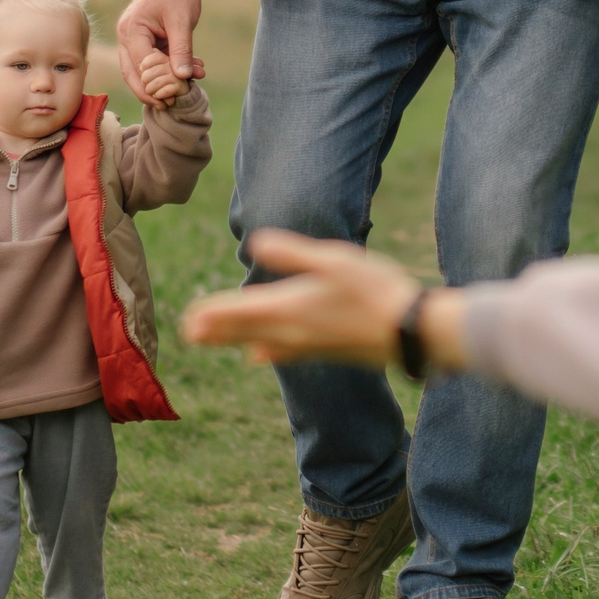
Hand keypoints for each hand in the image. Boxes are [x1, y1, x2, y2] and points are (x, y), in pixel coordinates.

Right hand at [117, 0, 205, 103]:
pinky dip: (167, 71)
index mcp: (132, 30)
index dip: (157, 83)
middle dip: (150, 92)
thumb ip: (182, 49)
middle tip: (169, 105)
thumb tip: (183, 77)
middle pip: (132, 73)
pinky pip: (150, 63)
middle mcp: (126, 37)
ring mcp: (132, 41)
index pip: (141, 65)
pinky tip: (188, 75)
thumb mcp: (182, 21)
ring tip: (180, 93)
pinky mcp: (142, 43)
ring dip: (160, 83)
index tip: (174, 95)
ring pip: (139, 72)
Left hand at [184, 231, 469, 370]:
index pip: (240, 311)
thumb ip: (293, 253)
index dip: (214, 313)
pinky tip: (261, 356)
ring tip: (212, 341)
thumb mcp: (333, 259)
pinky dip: (267, 351)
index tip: (189, 318)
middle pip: (245, 331)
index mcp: (290, 306)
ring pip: (261, 342)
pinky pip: (285, 352)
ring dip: (234, 340)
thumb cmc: (375, 290)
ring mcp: (310, 344)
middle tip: (188, 334)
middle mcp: (293, 330)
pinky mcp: (326, 351)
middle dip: (216, 331)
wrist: (411, 332)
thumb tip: (255, 242)